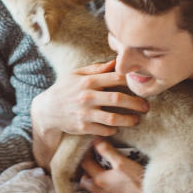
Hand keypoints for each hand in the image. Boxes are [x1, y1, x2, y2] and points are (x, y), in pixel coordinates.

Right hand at [32, 59, 148, 136]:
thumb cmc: (64, 89)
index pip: (115, 78)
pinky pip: (104, 130)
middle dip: (136, 103)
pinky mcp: (83, 128)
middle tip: (146, 106)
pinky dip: (114, 129)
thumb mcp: (76, 74)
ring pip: (113, 118)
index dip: (131, 80)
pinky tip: (118, 126)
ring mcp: (85, 113)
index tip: (141, 85)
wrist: (46, 111)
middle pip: (118, 99)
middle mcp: (87, 97)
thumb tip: (115, 62)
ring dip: (129, 120)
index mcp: (87, 81)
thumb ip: (96, 69)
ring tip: (137, 119)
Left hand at [78, 138, 147, 192]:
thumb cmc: (136, 180)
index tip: (93, 145)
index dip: (86, 152)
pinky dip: (100, 183)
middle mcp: (99, 189)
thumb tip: (95, 140)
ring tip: (100, 167)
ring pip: (91, 186)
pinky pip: (101, 190)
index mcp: (99, 179)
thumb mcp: (121, 162)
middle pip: (84, 179)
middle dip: (86, 168)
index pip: (85, 163)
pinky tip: (110, 177)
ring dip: (92, 176)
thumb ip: (106, 150)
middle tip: (93, 158)